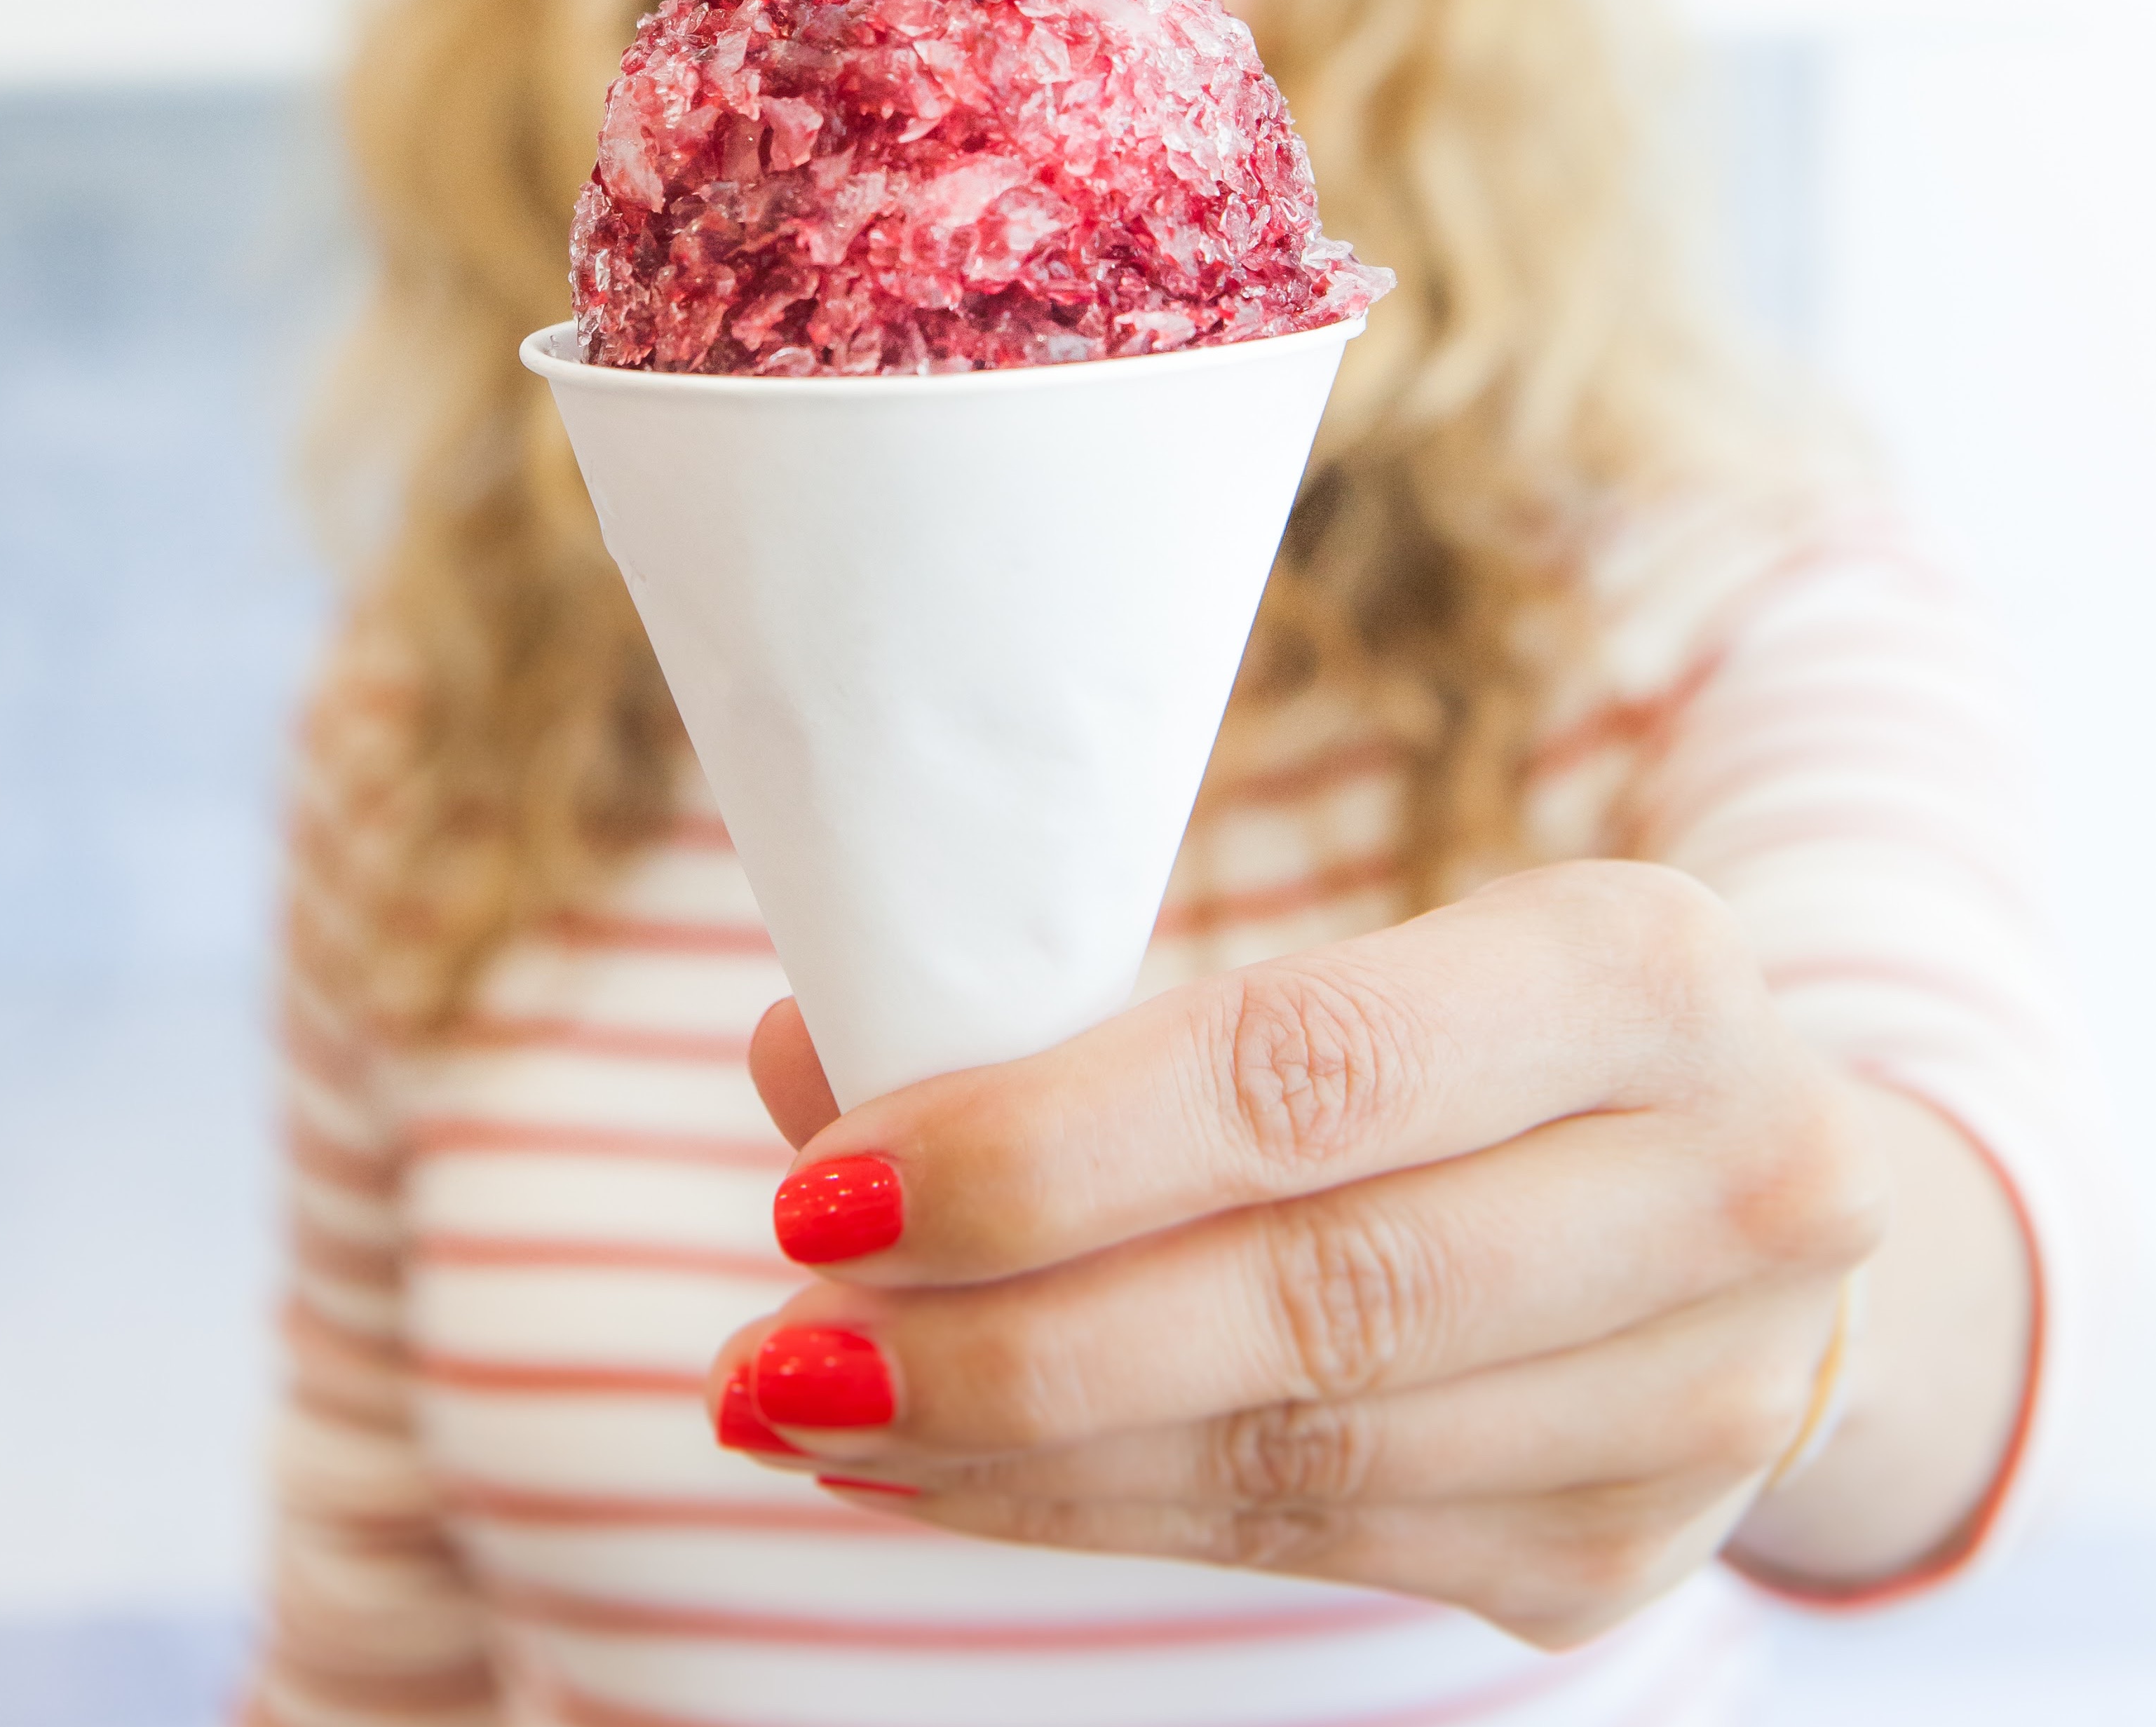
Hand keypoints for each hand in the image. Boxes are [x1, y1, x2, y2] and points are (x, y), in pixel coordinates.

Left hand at [711, 861, 1887, 1647]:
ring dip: (1015, 1452)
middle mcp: (1726, 1185)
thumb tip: (805, 1063)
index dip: (1047, 1148)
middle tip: (779, 1343)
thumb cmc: (1468, 1039)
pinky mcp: (1622, 1546)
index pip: (1305, 1074)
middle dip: (1003, 1339)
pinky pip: (1309, 1546)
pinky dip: (1097, 1511)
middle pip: (1312, 1293)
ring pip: (1298, 1456)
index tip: (826, 1186)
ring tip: (814, 1408)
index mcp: (1639, 968)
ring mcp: (1697, 1399)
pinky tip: (944, 1472)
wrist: (1725, 1185)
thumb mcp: (1344, 960)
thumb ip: (1089, 1011)